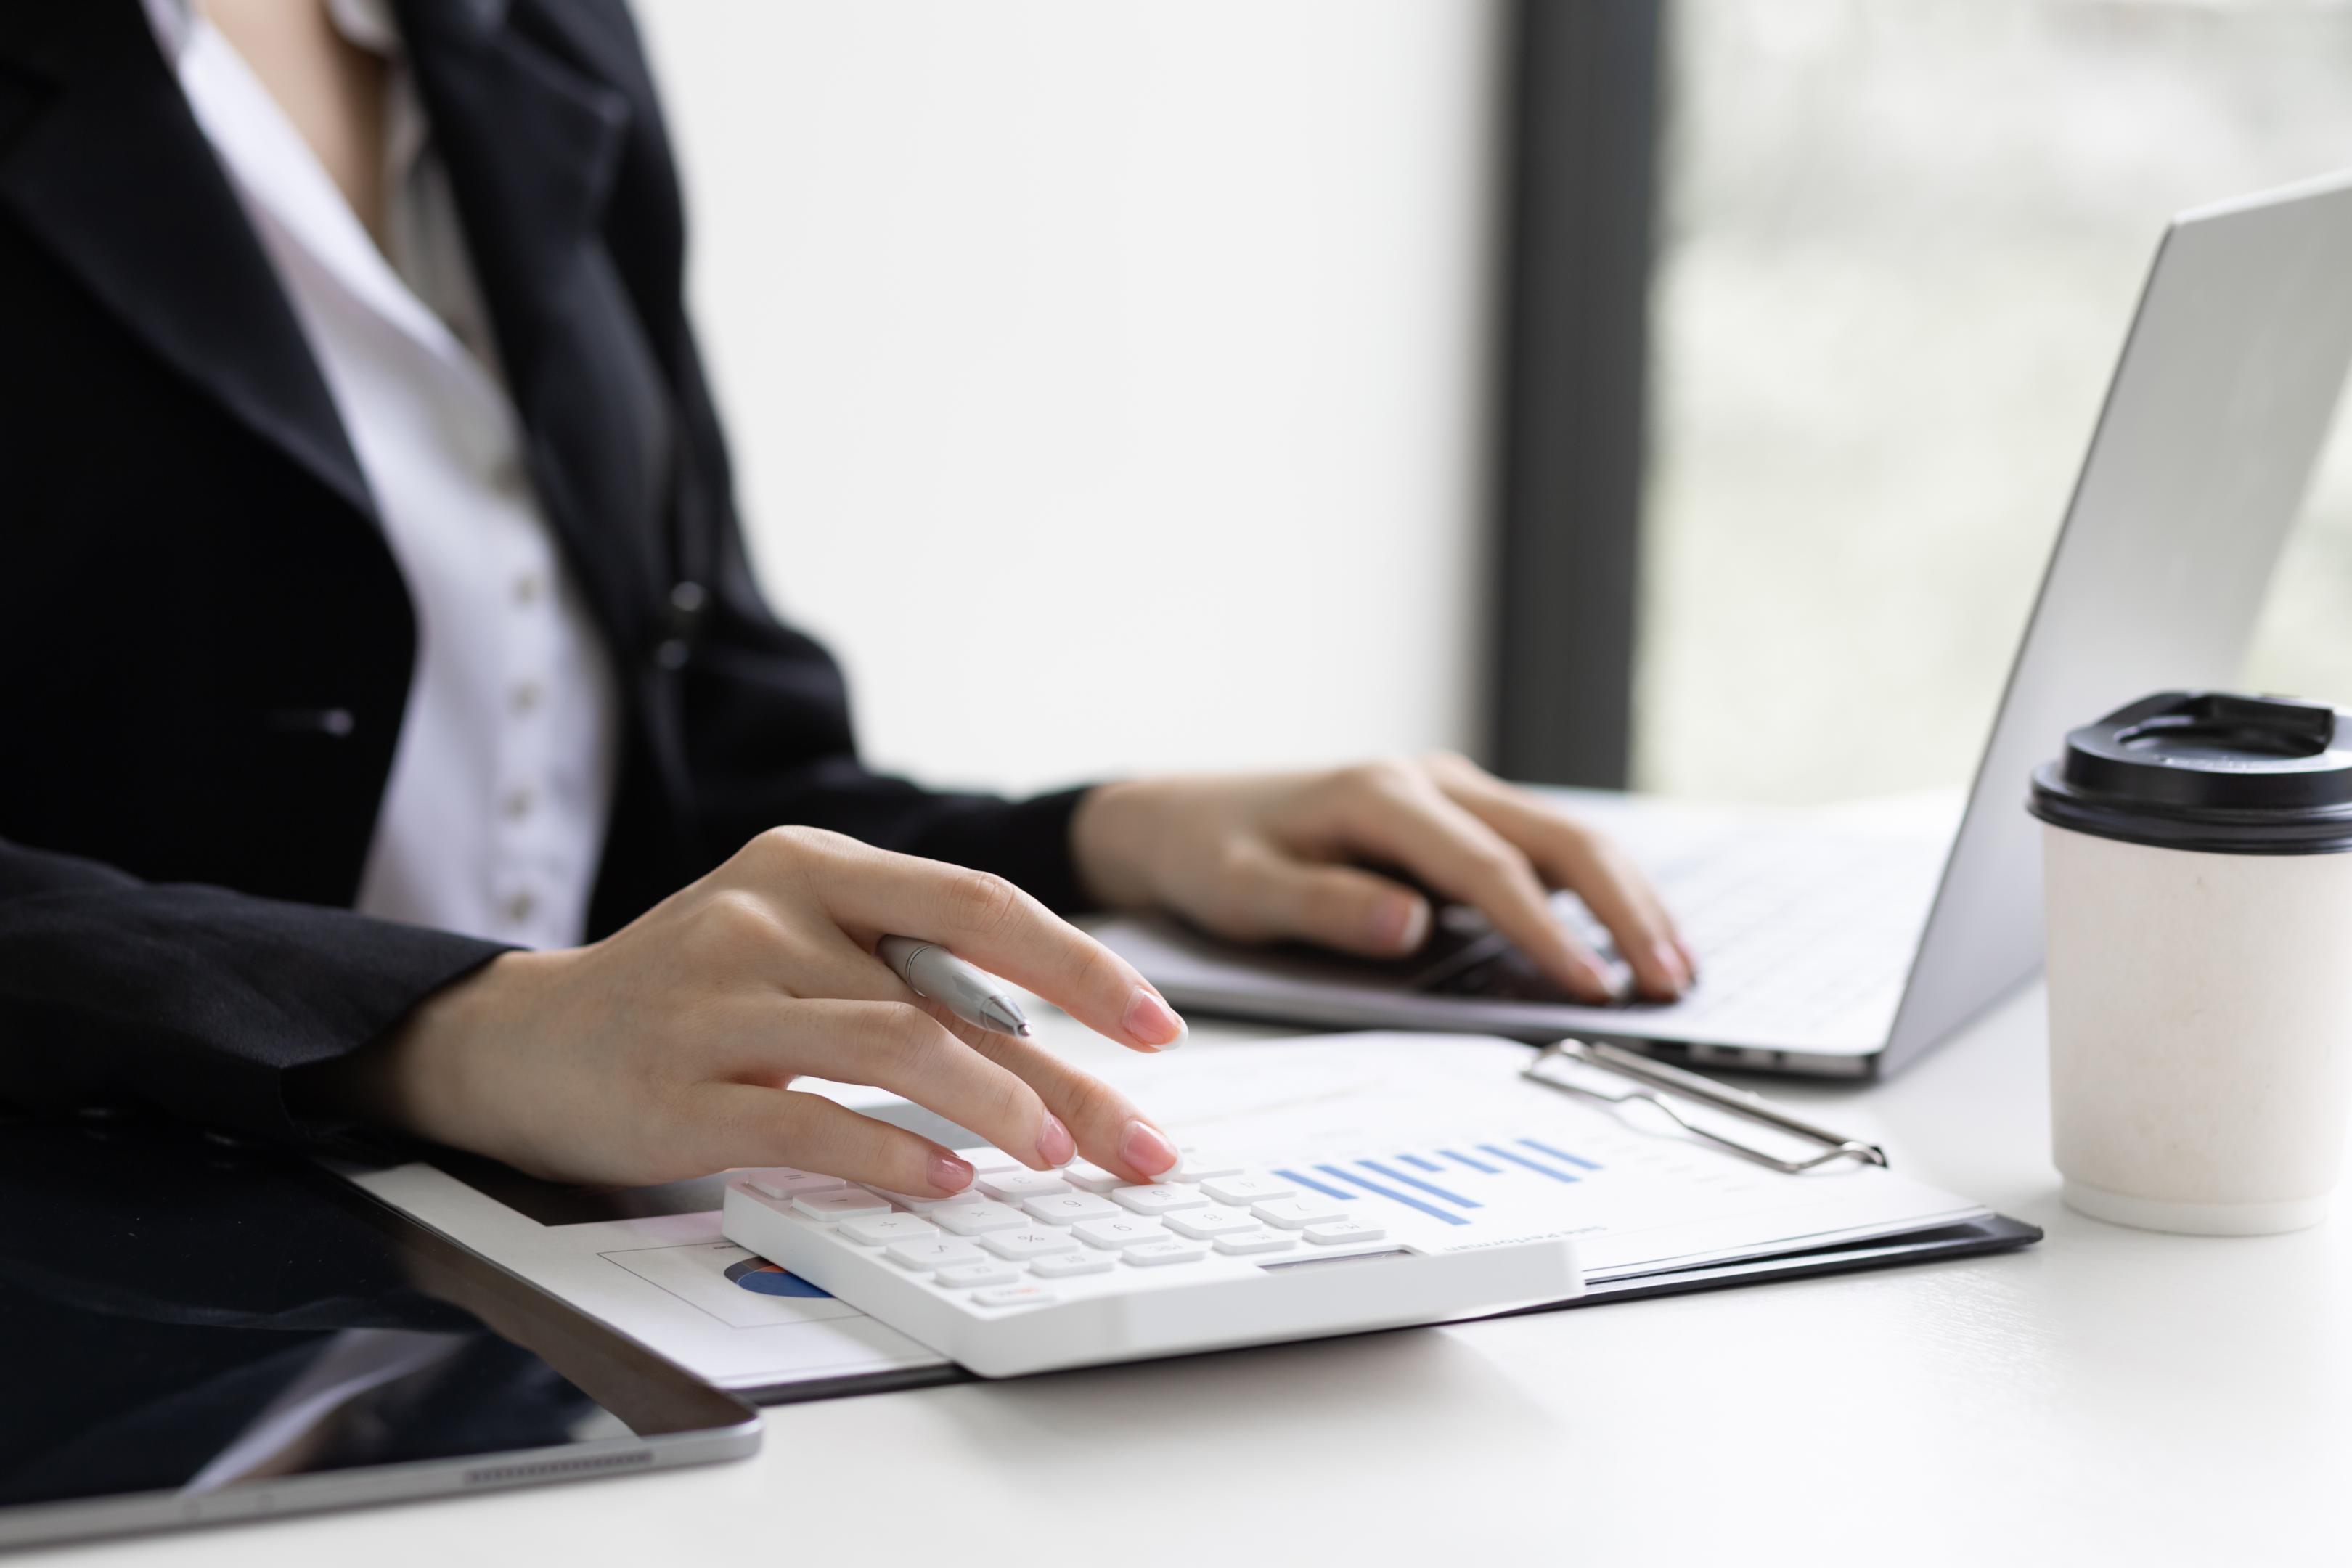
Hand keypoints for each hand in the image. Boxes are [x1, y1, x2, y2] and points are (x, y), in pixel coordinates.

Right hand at [291, 828, 1189, 1191]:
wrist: (522, 1038)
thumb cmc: (686, 993)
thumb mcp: (791, 938)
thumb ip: (899, 969)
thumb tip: (1045, 1044)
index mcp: (813, 864)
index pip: (977, 903)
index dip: (1079, 964)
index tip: (1157, 1025)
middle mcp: (771, 915)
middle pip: (957, 992)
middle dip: (1069, 1073)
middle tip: (1139, 1140)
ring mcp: (722, 1001)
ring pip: (898, 1047)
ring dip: (997, 1110)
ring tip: (1055, 1158)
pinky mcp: (681, 1087)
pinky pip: (812, 1123)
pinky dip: (894, 1156)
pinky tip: (946, 1183)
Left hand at [1070, 753, 1693, 1003]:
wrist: (1180, 815)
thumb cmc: (1209, 855)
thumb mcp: (1242, 891)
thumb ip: (1324, 907)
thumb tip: (1413, 925)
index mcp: (1380, 795)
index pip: (1487, 867)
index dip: (1546, 929)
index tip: (1592, 986)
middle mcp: (1429, 782)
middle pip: (1555, 837)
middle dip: (1623, 909)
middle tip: (1671, 981)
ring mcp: (1450, 795)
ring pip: (1565, 837)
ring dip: (1626, 898)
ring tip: (1675, 967)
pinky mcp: (1457, 818)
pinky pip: (1545, 848)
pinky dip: (1597, 890)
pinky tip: (1631, 936)